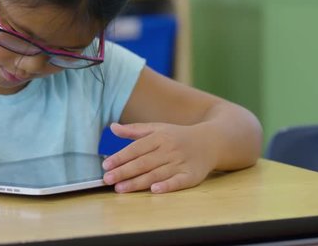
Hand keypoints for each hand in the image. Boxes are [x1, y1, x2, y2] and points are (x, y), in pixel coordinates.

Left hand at [101, 122, 215, 193]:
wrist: (211, 142)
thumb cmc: (178, 136)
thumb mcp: (157, 128)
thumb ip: (134, 130)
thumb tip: (112, 127)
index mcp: (159, 137)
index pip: (136, 148)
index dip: (120, 157)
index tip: (106, 165)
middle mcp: (169, 150)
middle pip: (143, 162)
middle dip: (124, 171)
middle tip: (107, 179)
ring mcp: (181, 163)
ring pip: (156, 174)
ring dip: (138, 182)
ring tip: (120, 188)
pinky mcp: (192, 176)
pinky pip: (178, 181)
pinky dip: (167, 186)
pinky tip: (154, 190)